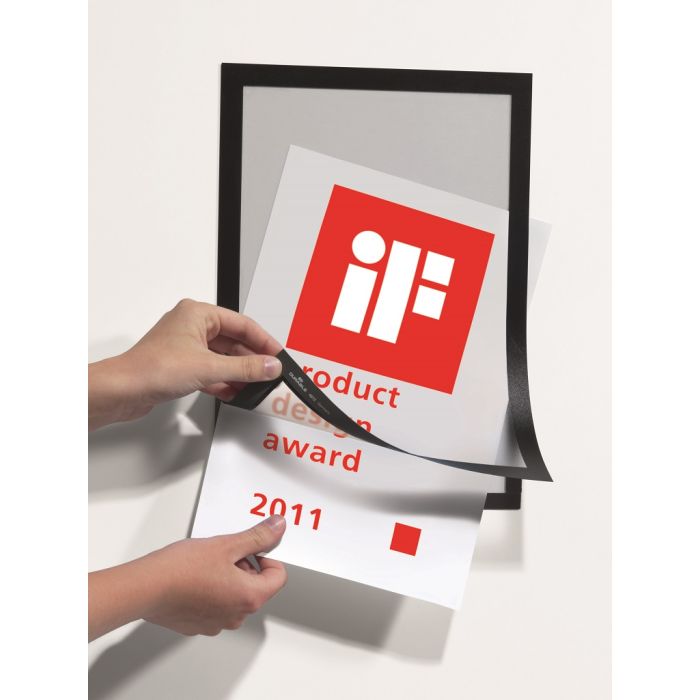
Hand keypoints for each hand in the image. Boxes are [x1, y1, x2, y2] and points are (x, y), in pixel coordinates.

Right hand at [88, 516, 287, 640]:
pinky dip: (211, 590)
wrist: (146, 588)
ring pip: (235, 596)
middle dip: (245, 566)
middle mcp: (236, 616)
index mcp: (249, 597)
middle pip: (256, 586)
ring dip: (228, 578)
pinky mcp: (198, 625)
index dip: (266, 557)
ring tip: (206, 564)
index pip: (278, 577)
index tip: (251, 548)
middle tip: (223, 553)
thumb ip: (257, 536)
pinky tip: (195, 578)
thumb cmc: (181, 570)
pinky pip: (215, 605)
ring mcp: (216, 624)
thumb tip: (277, 528)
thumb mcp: (227, 544)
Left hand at [89, 299, 283, 429]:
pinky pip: (212, 371)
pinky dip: (225, 381)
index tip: (277, 354)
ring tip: (256, 383)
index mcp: (197, 314)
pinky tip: (236, 391)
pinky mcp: (182, 366)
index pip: (242, 324)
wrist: (123, 390)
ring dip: (239, 372)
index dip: (263, 340)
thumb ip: (244, 367)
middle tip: (270, 372)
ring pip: (223, 357)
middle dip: (252, 359)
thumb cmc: (150, 368)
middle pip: (234, 341)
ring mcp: (186, 347)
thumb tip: (269, 365)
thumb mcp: (208, 367)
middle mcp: (192, 326)